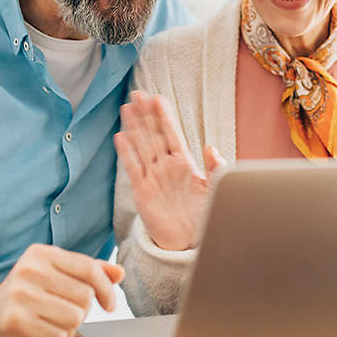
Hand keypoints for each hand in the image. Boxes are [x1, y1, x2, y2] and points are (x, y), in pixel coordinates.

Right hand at [0, 244, 123, 336]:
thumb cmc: (26, 298)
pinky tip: (40, 333)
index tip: (110, 305)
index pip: (88, 269)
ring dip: (68, 327)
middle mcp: (29, 270)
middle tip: (60, 313)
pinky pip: (59, 336)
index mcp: (40, 253)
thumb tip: (120, 272)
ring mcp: (20, 296)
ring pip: (75, 317)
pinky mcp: (16, 322)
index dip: (106, 289)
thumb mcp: (55, 277)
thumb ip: (88, 272)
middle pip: (84, 296)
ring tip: (49, 322)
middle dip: (80, 311)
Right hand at [114, 90, 224, 251]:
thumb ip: (216, 168)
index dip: (164, 117)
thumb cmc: (205, 216)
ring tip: (127, 107)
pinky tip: (121, 136)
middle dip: (145, 114)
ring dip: (134, 127)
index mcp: (184, 164)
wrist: (189, 243)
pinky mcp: (142, 191)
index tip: (157, 98)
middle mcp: (166, 167)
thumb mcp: (216, 190)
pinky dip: (127, 153)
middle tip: (137, 94)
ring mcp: (153, 177)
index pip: (171, 134)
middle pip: (153, 135)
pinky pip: (133, 168)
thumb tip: (210, 146)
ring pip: (141, 146)